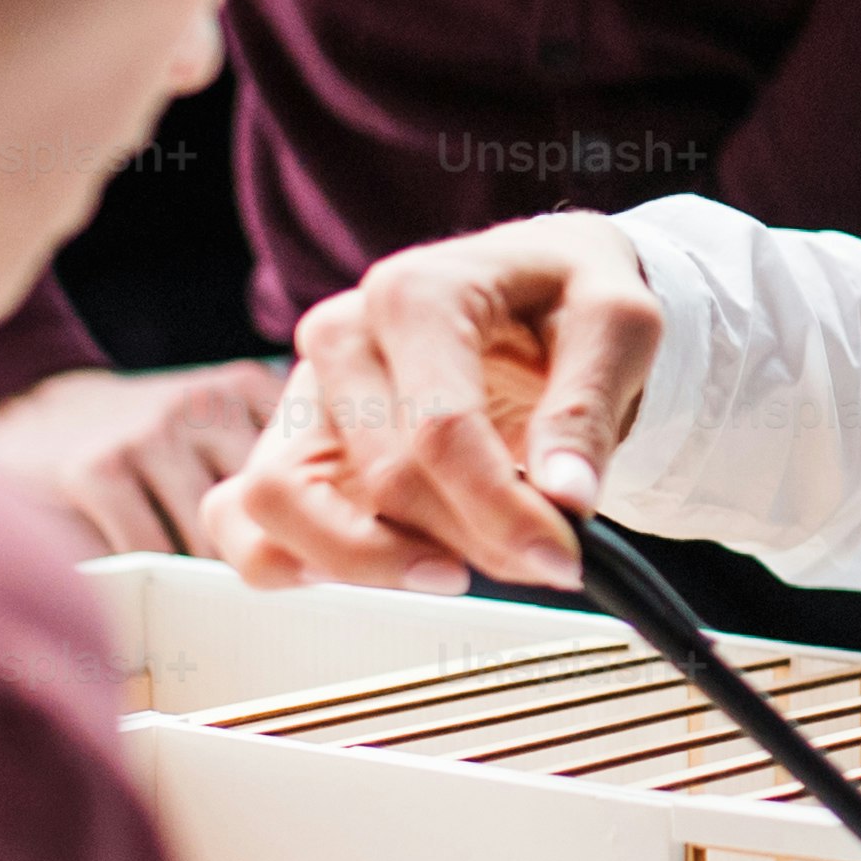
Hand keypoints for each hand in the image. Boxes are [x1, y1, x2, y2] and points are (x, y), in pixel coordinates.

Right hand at [0, 362, 282, 557]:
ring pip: (207, 537)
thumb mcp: (220, 421)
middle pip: (263, 509)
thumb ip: (277, 457)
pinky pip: (150, 550)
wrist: (33, 415)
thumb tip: (337, 542)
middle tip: (250, 584)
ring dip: (203, 574)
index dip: (309, 518)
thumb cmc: (147, 440)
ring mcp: (150, 432)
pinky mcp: (98, 468)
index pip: (309, 467)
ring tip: (199, 585)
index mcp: (245, 387)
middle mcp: (202, 401)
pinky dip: (151, 576)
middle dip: (260, 554)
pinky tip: (149, 575)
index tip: (301, 550)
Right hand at [200, 214, 661, 593]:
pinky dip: (295, 563)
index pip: (441, 430)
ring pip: (279, 502)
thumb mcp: (618, 325)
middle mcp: (339, 336)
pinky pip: (241, 522)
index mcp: (414, 293)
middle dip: (469, 540)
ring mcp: (303, 394)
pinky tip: (384, 566)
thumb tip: (567, 496)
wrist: (535, 291)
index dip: (504, 513)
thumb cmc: (568, 300)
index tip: (564, 557)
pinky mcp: (289, 445)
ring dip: (369, 562)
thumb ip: (590, 408)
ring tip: (455, 569)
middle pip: (380, 478)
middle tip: (540, 556)